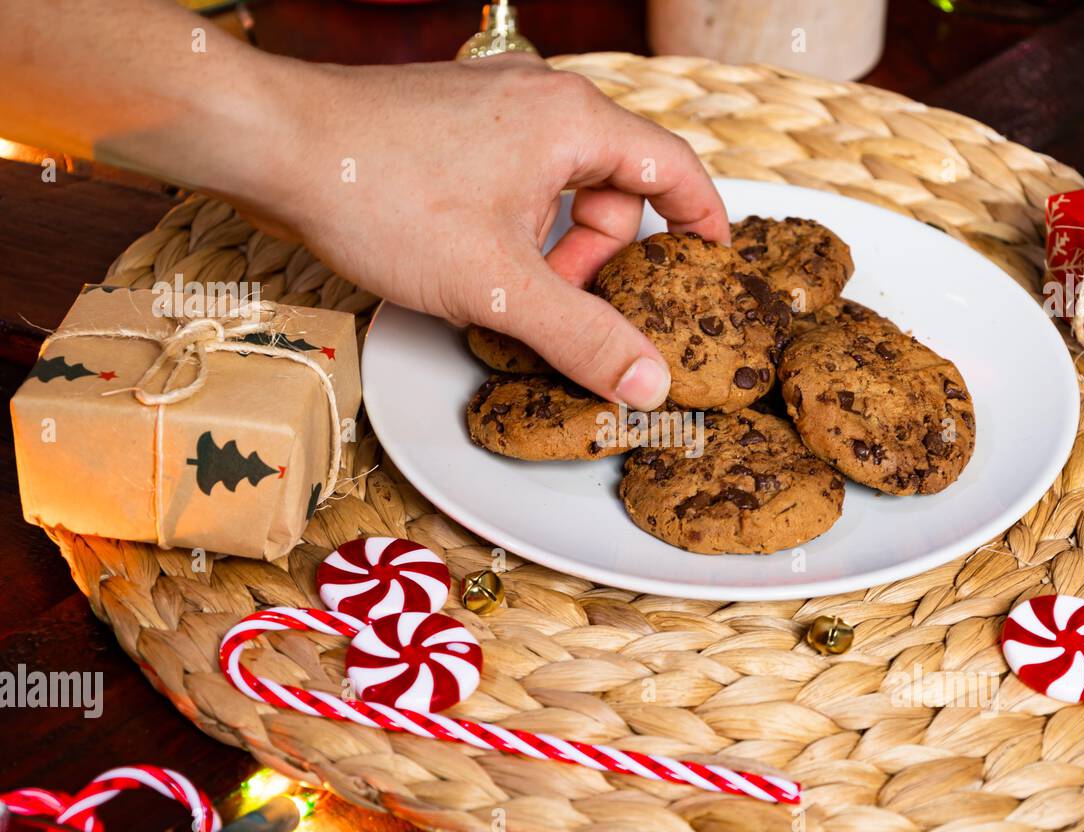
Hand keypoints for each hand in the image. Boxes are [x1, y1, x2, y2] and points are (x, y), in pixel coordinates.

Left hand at [248, 54, 729, 409]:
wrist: (275, 143)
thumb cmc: (384, 194)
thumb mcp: (499, 286)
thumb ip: (583, 337)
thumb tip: (648, 383)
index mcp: (574, 121)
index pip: (673, 167)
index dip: (703, 219)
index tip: (711, 264)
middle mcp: (541, 98)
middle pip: (614, 184)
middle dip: (599, 255)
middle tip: (562, 303)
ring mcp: (493, 104)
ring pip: (560, 183)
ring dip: (550, 244)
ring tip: (507, 287)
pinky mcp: (454, 120)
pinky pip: (516, 175)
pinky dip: (514, 222)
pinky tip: (473, 259)